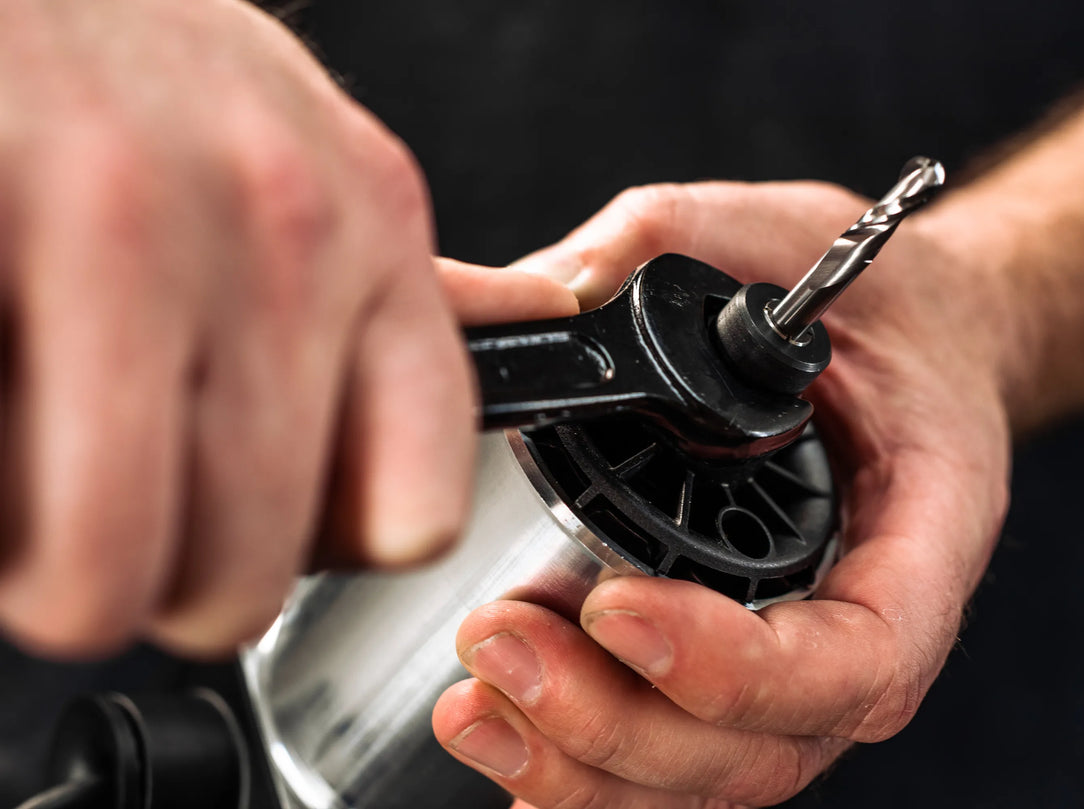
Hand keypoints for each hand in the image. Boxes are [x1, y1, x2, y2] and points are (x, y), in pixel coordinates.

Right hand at [0, 0, 575, 658]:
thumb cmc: (138, 71)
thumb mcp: (302, 160)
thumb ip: (398, 283)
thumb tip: (544, 316)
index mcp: (373, 223)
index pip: (419, 504)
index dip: (329, 556)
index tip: (272, 542)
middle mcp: (282, 232)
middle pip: (249, 572)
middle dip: (165, 580)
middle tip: (113, 516)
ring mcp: (135, 232)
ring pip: (110, 566)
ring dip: (54, 560)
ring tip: (35, 476)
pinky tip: (3, 398)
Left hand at [432, 181, 1013, 805]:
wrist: (919, 348)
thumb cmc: (878, 307)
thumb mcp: (786, 234)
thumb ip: (669, 240)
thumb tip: (543, 296)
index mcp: (921, 533)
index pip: (855, 658)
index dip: (732, 666)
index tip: (616, 607)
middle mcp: (867, 625)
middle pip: (757, 747)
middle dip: (616, 723)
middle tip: (499, 647)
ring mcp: (804, 668)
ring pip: (705, 778)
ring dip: (582, 765)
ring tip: (477, 702)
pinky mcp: (741, 675)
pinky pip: (674, 764)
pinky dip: (586, 777)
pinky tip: (508, 746)